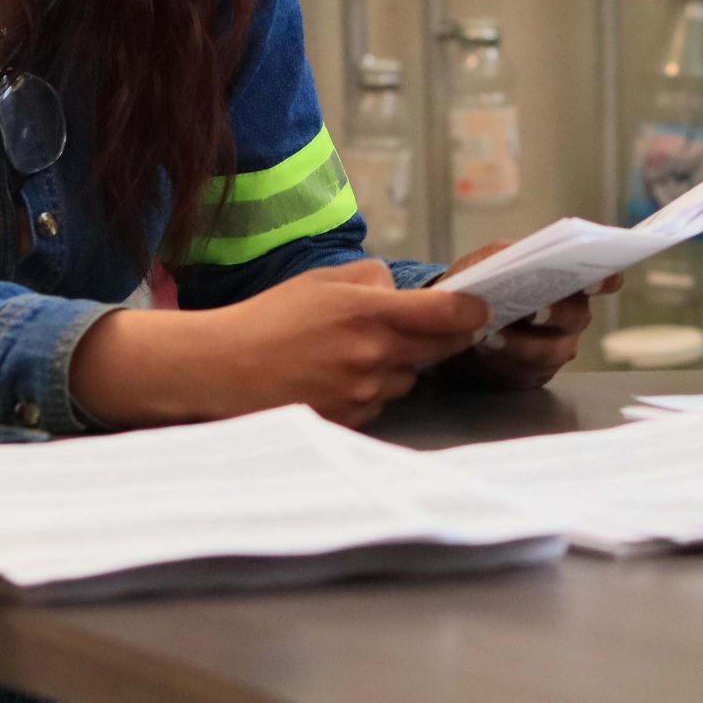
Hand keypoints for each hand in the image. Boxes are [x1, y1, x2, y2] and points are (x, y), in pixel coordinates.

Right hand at [70, 259, 489, 428]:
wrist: (221, 369)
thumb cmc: (270, 318)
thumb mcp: (321, 281)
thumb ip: (371, 280)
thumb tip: (403, 291)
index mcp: (370, 313)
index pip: (449, 315)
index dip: (473, 311)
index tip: (480, 308)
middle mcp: (373, 356)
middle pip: (439, 349)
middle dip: (439, 337)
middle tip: (421, 327)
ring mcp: (363, 394)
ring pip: (408, 379)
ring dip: (397, 367)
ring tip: (351, 355)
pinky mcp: (350, 422)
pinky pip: (381, 405)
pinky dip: (371, 392)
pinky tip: (335, 379)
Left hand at [432, 240, 621, 389]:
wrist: (459, 327)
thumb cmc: (481, 289)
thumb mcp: (483, 263)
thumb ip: (500, 254)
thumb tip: (513, 253)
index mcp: (568, 281)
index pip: (603, 278)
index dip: (605, 279)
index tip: (591, 283)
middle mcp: (572, 314)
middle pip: (577, 315)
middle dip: (556, 313)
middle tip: (535, 311)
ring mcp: (558, 346)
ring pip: (553, 350)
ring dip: (523, 343)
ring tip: (494, 335)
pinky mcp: (537, 372)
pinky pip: (530, 370)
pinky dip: (506, 358)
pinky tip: (487, 347)